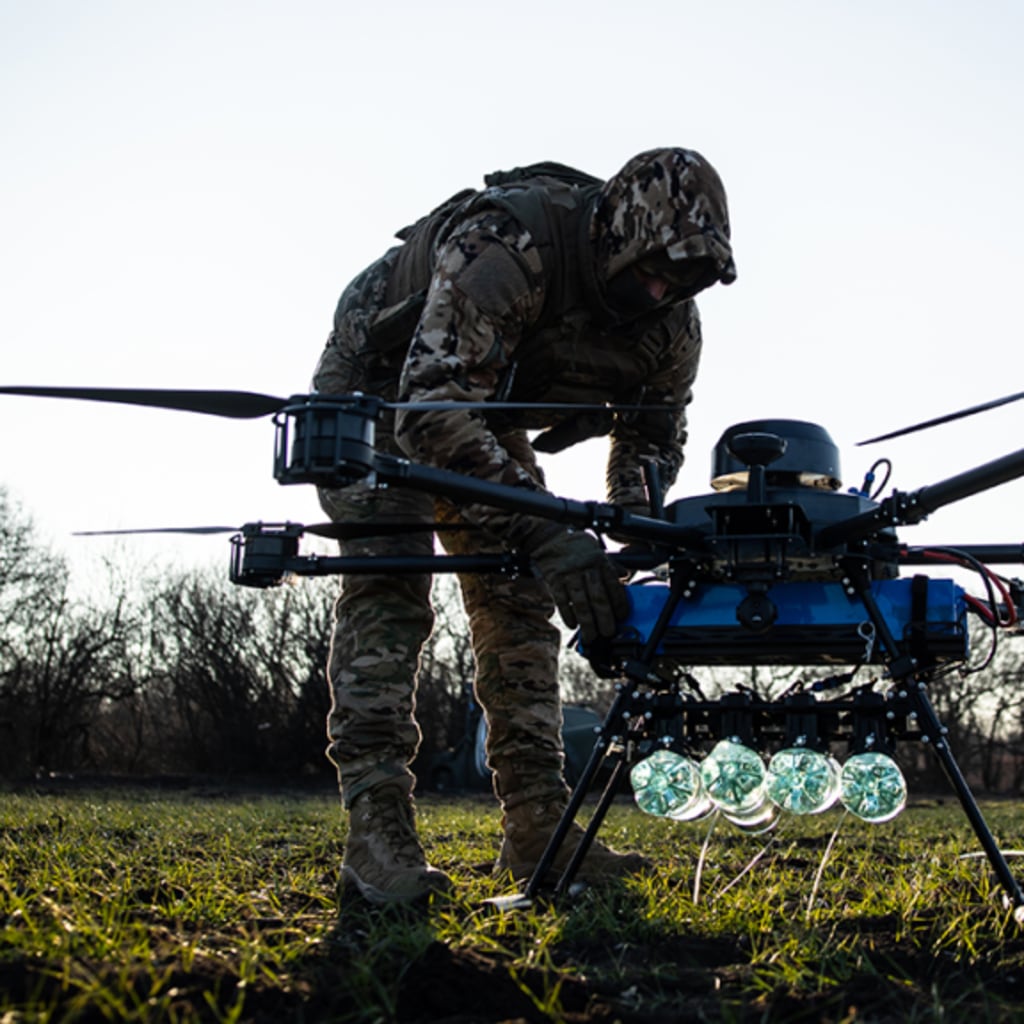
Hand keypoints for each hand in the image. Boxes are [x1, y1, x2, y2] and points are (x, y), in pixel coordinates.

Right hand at [530, 530, 629, 646]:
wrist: (551, 537)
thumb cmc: (577, 546)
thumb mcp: (598, 550)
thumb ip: (612, 565)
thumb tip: (626, 576)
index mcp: (600, 561)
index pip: (614, 586)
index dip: (619, 604)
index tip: (622, 617)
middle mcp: (586, 567)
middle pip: (598, 598)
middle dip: (604, 619)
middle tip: (608, 633)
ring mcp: (569, 574)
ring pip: (581, 603)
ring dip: (587, 623)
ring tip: (590, 636)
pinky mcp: (554, 579)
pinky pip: (562, 600)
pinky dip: (568, 615)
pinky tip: (573, 625)